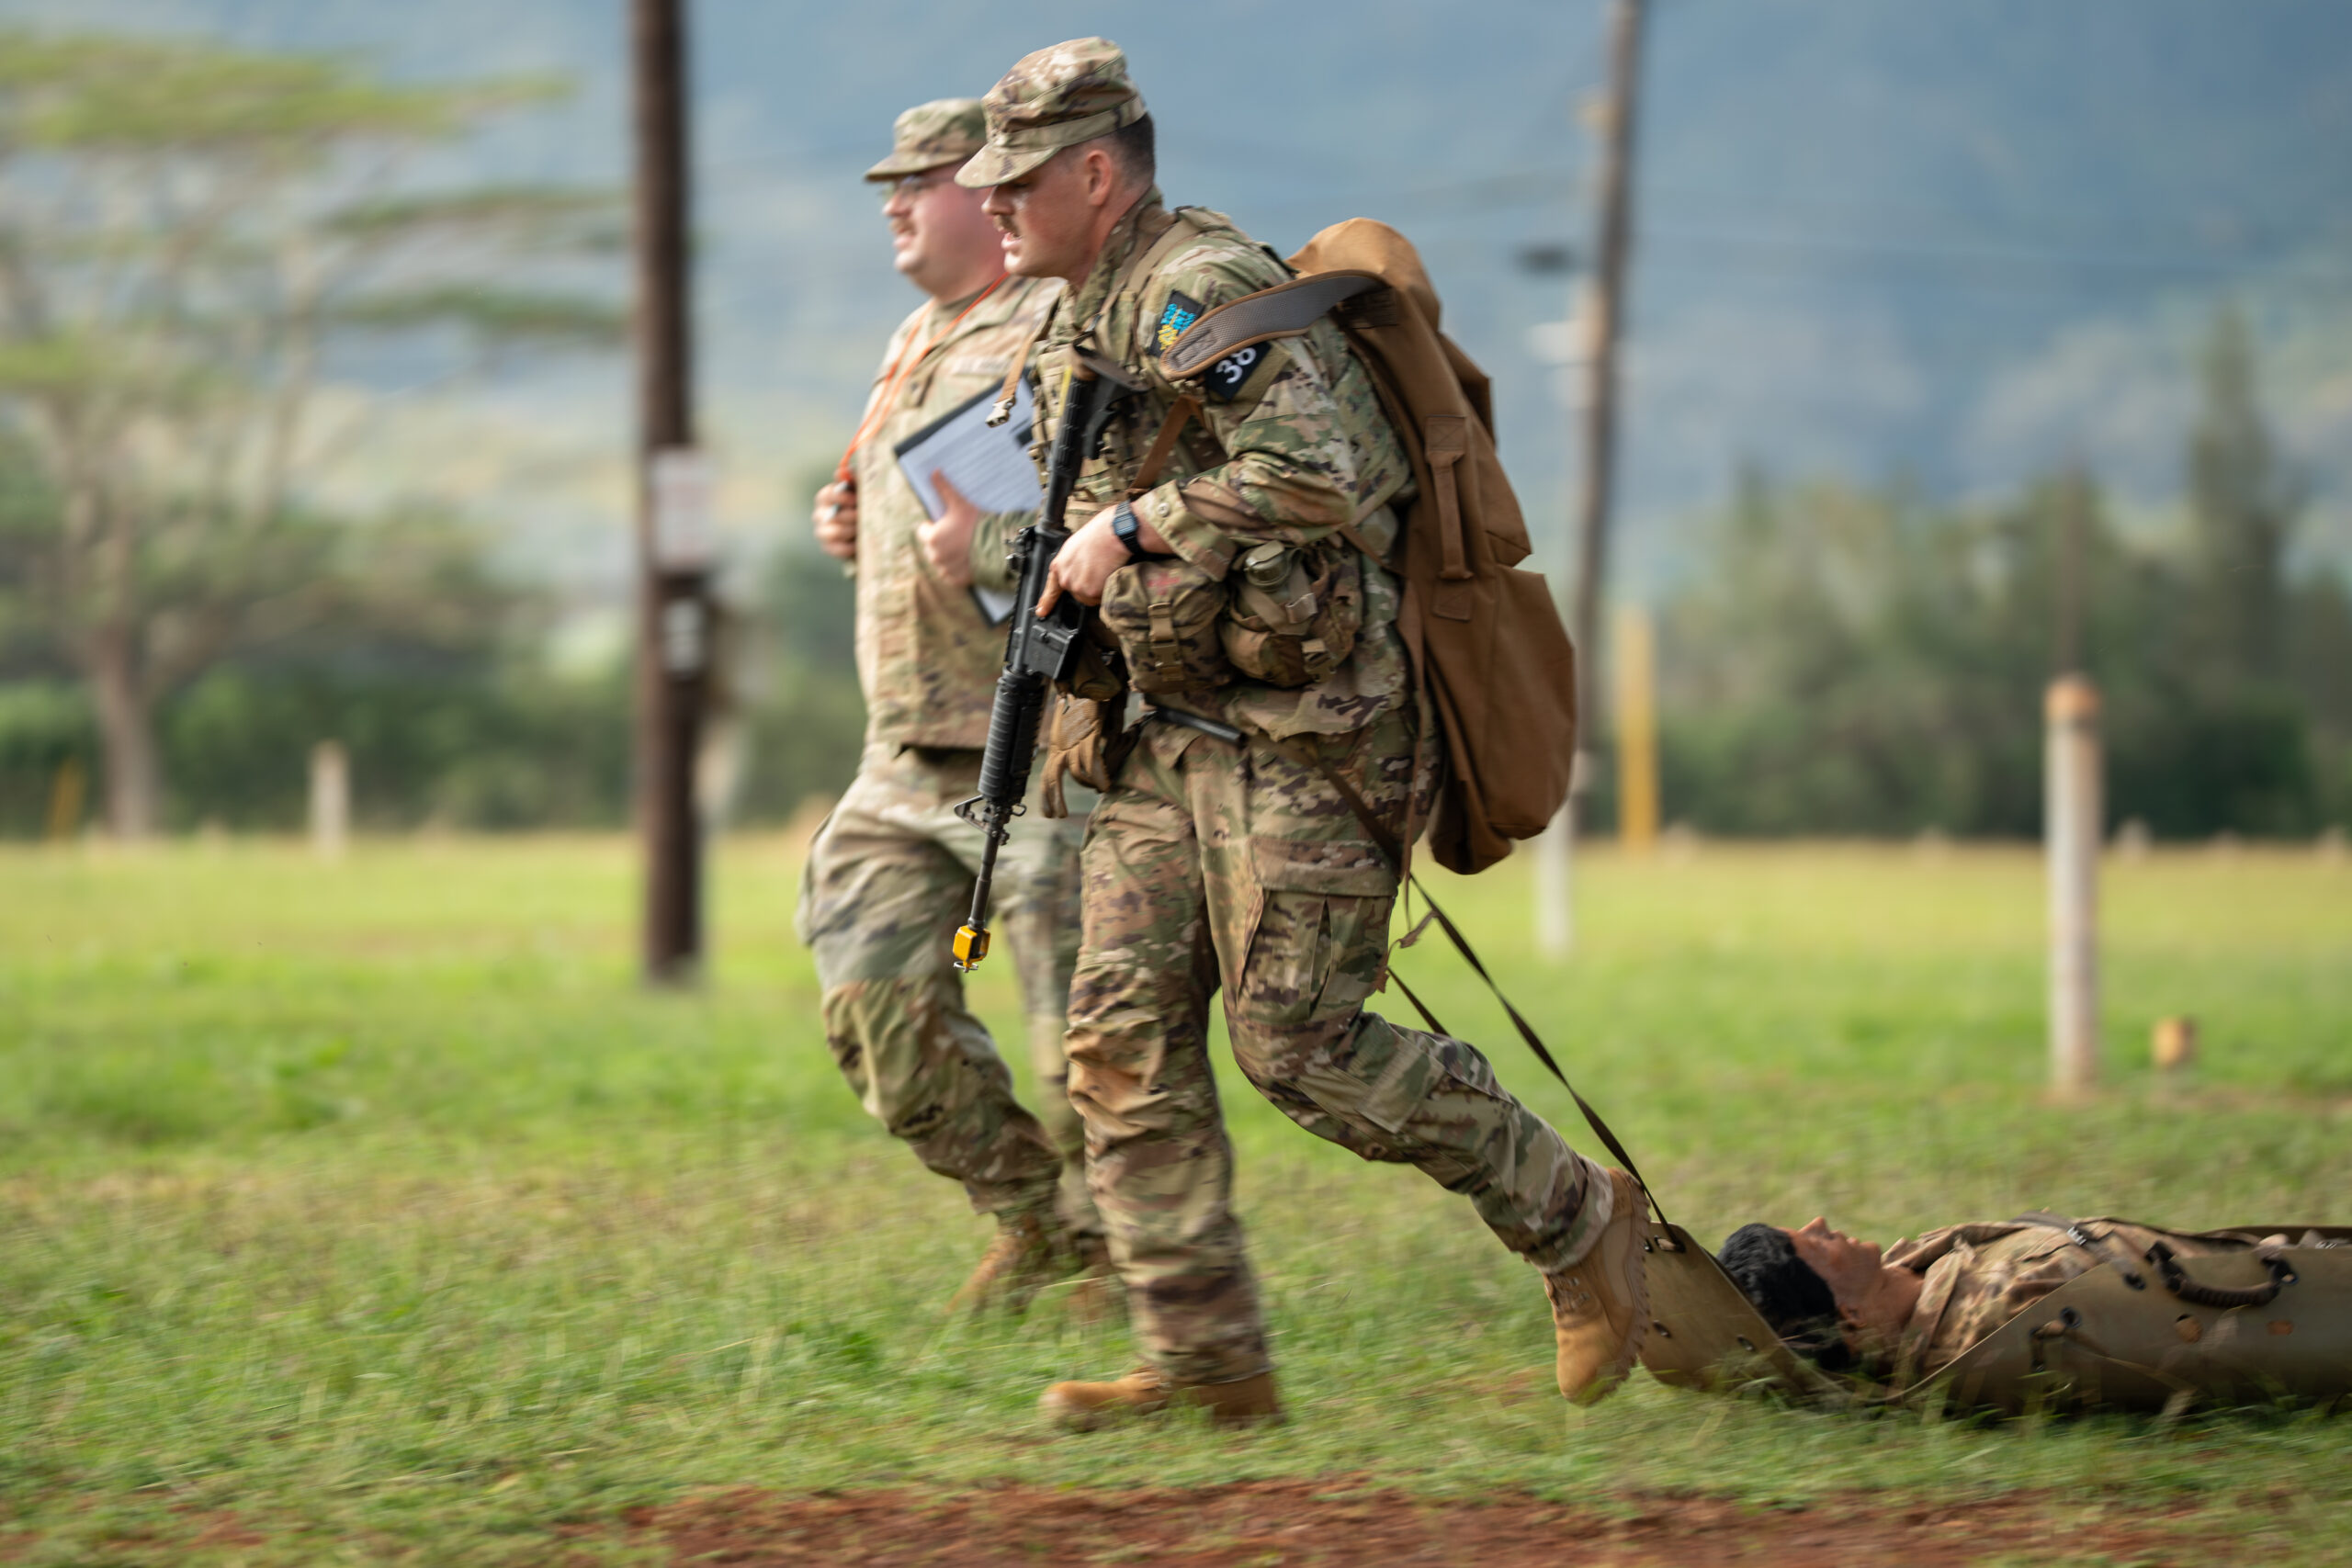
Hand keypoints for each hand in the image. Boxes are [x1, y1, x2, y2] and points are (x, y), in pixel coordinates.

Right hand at [813, 479, 858, 559]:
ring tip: (863, 528)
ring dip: (851, 530)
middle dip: (852, 515)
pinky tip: (860, 542)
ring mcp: (821, 532)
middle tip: (865, 516)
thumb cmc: (862, 504)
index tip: (856, 500)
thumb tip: (845, 471)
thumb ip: (855, 478)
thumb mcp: (861, 489)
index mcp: (826, 496)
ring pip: (834, 532)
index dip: (843, 497)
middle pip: (833, 515)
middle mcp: (819, 514)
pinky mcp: (828, 548)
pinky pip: (838, 549)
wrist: (867, 529)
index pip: (829, 494)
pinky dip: (851, 547)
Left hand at [917, 472, 979, 588]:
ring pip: (940, 561)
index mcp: (931, 538)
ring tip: (963, 548)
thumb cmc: (976, 523)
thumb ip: (943, 488)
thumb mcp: (959, 504)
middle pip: (931, 547)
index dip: (933, 526)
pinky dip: (956, 569)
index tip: (945, 524)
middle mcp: (935, 556)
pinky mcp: (956, 579)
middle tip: (957, 535)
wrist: (996, 546)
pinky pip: (950, 574)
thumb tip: (934, 471)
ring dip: (947, 556)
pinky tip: (966, 560)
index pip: (922, 531)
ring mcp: (945, 569)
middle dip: (940, 541)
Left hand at [1036, 503, 1170, 613]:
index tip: (1041, 612)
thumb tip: (1077, 571)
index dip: (1046, 602)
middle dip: (1087, 586)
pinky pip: (1100, 598)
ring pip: (1089, 598)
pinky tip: (1107, 575)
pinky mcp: (1091, 592)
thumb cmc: (1098, 534)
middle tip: (1097, 570)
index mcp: (1059, 566)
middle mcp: (1065, 578)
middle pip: (1076, 593)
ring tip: (1103, 570)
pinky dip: (1106, 590)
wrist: (1111, 533)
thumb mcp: (1074, 547)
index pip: (1051, 589)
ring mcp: (1077, 587)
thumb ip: (1070, 564)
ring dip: (1098, 589)